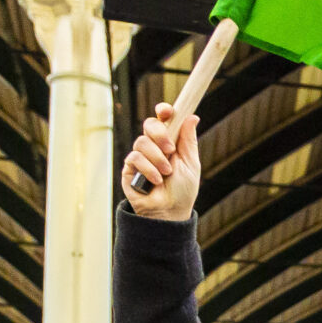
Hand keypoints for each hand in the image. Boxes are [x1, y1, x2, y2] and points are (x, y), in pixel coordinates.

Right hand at [122, 104, 200, 221]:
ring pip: (142, 141)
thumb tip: (192, 116)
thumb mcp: (190, 164)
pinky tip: (155, 181)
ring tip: (166, 173)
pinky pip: (135, 157)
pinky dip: (148, 169)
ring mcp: (141, 155)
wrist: (169, 211)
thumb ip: (188, 141)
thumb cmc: (182, 190)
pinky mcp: (129, 167)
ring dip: (157, 158)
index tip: (166, 111)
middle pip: (149, 124)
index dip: (164, 111)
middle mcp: (154, 146)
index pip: (164, 120)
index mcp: (170, 142)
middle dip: (160, 134)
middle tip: (170, 150)